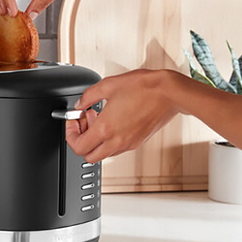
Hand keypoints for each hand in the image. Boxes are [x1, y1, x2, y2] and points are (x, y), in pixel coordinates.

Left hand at [65, 70, 179, 162]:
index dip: (70, 135)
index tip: (73, 121)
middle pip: (88, 156)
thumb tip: (79, 104)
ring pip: (103, 153)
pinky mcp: (138, 142)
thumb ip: (88, 96)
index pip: (78, 146)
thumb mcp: (108, 85)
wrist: (171, 93)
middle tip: (83, 122)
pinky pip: (116, 148)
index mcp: (106, 129)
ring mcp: (129, 144)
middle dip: (81, 140)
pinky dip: (108, 139)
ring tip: (98, 118)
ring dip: (95, 140)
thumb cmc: (145, 87)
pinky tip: (111, 120)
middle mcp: (117, 141)